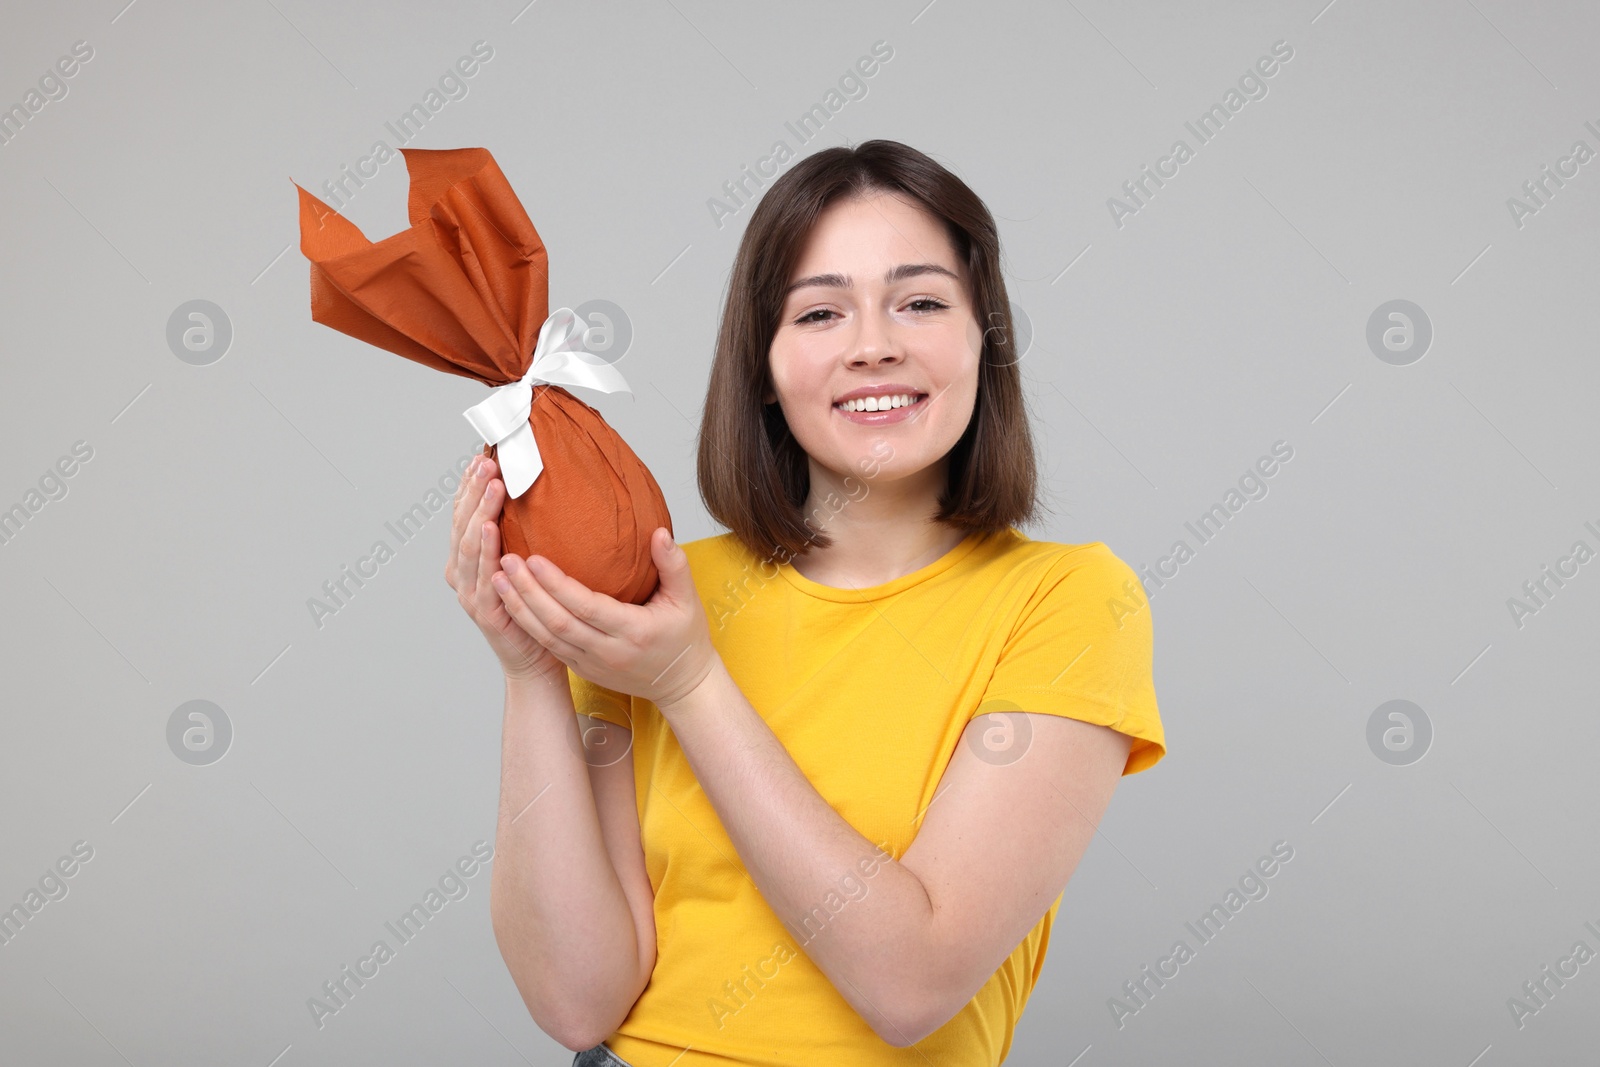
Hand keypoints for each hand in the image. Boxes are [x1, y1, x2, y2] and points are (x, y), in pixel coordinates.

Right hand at [444, 454, 565, 686]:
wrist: (536, 658)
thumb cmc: (534, 607)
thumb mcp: (527, 562)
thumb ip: (526, 532)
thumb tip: (546, 491)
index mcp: (468, 558)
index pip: (464, 513)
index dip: (469, 484)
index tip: (482, 454)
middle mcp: (461, 572)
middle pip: (462, 522)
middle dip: (473, 489)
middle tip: (488, 460)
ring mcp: (469, 591)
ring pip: (469, 544)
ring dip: (479, 511)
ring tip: (493, 484)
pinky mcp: (484, 610)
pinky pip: (482, 575)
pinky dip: (485, 549)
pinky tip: (491, 527)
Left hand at [490, 527, 717, 711]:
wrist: (681, 685)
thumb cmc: (685, 638)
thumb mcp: (688, 600)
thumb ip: (674, 565)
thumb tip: (658, 533)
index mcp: (633, 631)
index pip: (587, 607)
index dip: (557, 585)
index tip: (534, 559)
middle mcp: (608, 651)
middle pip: (558, 622)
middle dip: (527, 593)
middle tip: (506, 562)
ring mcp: (592, 664)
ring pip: (547, 637)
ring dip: (519, 608)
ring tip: (497, 578)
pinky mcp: (582, 669)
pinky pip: (549, 646)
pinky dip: (526, 624)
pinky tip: (510, 602)